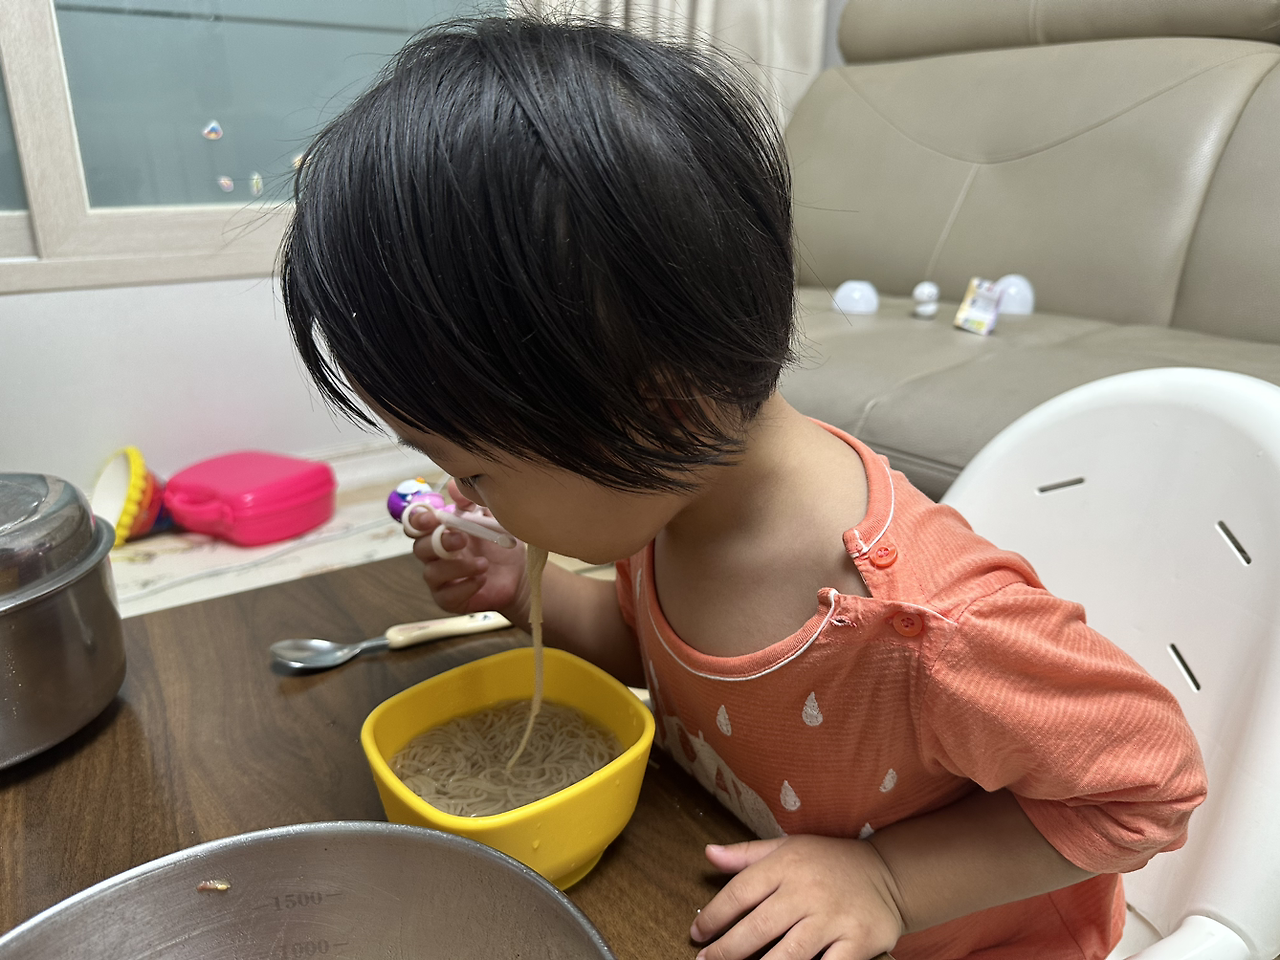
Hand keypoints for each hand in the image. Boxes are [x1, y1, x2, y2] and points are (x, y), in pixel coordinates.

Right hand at [407, 479, 529, 620]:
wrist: (520, 573)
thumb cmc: (500, 544)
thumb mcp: (490, 518)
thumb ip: (471, 503)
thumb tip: (454, 484)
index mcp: (441, 532)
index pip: (416, 525)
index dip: (418, 520)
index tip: (432, 518)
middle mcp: (435, 556)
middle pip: (419, 548)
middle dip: (439, 542)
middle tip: (462, 539)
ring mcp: (441, 579)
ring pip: (432, 573)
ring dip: (458, 566)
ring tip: (483, 563)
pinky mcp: (450, 600)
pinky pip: (446, 596)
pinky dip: (465, 586)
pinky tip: (482, 579)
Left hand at [690, 836, 903, 959]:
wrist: (888, 873)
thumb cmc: (828, 862)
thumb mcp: (787, 848)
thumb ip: (746, 855)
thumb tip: (708, 854)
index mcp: (786, 865)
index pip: (739, 892)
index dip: (713, 916)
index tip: (697, 934)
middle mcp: (808, 890)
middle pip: (757, 927)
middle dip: (726, 951)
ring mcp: (833, 918)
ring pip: (788, 955)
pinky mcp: (858, 941)